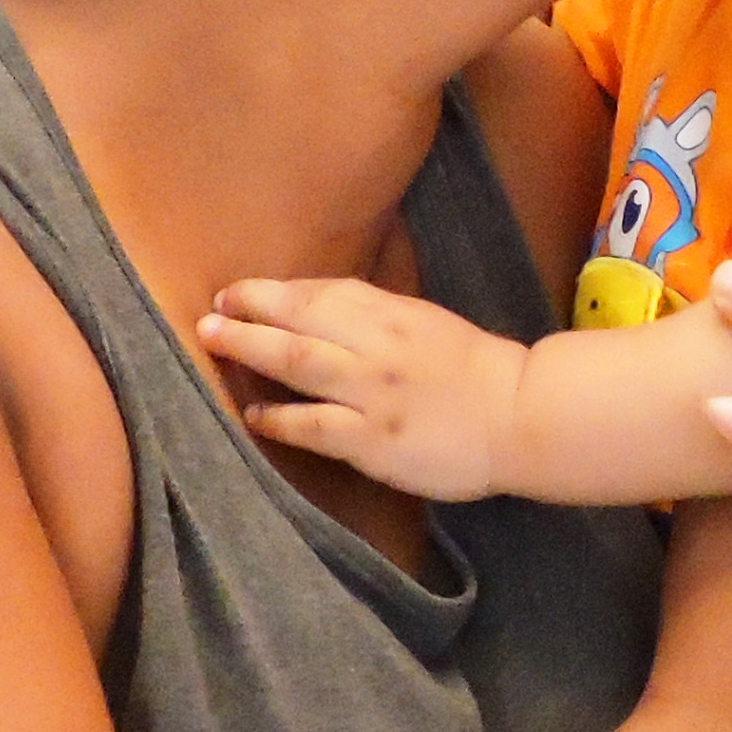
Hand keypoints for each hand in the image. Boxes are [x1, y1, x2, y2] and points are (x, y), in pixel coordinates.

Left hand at [200, 277, 527, 503]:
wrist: (521, 417)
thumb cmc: (476, 371)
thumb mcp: (426, 324)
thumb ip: (377, 317)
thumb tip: (320, 311)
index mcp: (393, 313)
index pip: (320, 293)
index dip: (272, 291)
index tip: (237, 292)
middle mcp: (377, 347)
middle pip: (298, 319)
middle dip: (248, 312)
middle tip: (210, 313)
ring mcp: (373, 393)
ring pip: (298, 362)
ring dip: (249, 349)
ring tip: (214, 343)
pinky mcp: (373, 440)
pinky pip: (314, 425)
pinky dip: (279, 418)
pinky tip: (255, 416)